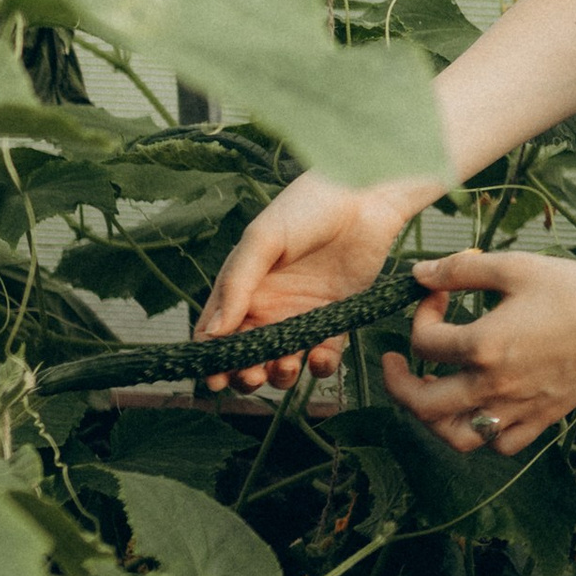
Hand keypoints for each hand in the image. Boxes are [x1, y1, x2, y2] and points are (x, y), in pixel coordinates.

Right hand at [197, 172, 423, 388]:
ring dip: (281, 374)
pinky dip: (319, 365)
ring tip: (286, 365)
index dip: (212, 358)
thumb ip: (236, 284)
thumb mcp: (262, 240)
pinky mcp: (337, 318)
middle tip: (252, 375)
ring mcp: (302, 315)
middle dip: (245, 373)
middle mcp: (269, 306)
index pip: (216, 330)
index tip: (214, 379)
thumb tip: (210, 332)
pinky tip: (318, 357)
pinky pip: (324, 354)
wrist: (364, 196)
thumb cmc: (306, 208)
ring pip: (283, 361)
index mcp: (243, 287)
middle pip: (247, 355)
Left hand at [384, 249, 575, 457]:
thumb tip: (419, 273)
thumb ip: (461, 269)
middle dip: (397, 383)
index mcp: (484, 346)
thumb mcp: (517, 267)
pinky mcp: (540, 420)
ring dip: (432, 419)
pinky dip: (482, 434)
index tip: (436, 296)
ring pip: (455, 437)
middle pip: (422, 404)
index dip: (420, 314)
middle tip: (393, 363)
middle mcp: (494, 386)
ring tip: (431, 394)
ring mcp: (517, 409)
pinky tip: (480, 408)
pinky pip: (499, 444)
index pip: (423, 342)